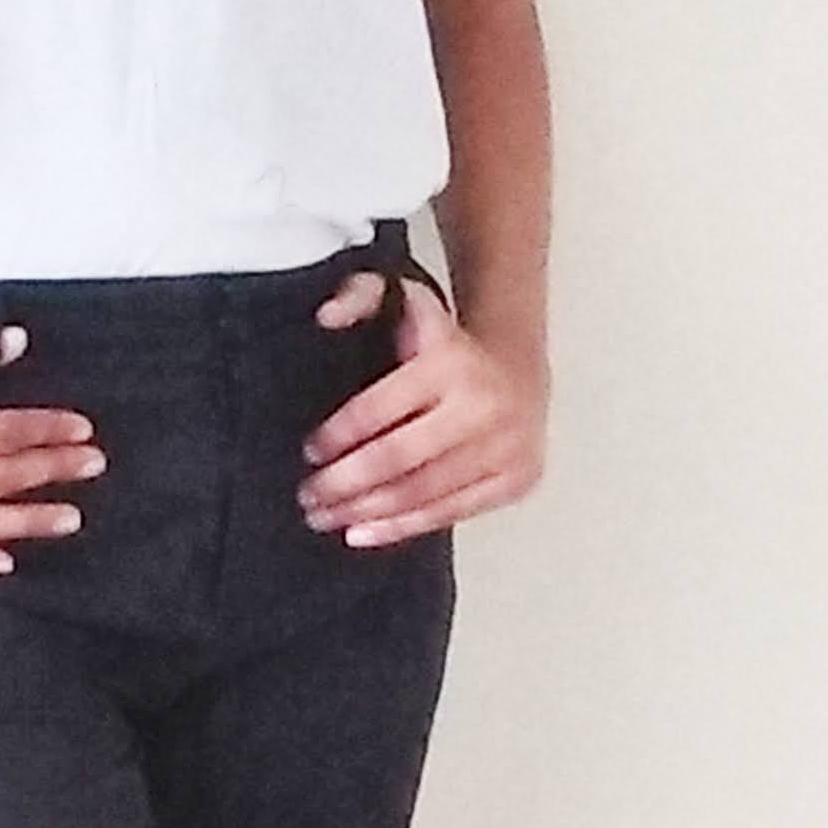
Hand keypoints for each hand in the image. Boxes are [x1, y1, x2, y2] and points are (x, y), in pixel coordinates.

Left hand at [299, 265, 546, 546]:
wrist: (519, 369)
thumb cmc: (447, 348)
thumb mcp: (406, 303)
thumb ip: (360, 296)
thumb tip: (327, 316)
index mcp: (450, 361)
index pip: (378, 409)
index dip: (338, 436)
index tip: (310, 452)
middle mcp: (482, 406)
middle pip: (397, 459)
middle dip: (344, 484)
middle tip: (308, 497)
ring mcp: (504, 447)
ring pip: (421, 493)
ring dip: (366, 512)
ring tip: (327, 518)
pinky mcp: (515, 479)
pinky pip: (450, 512)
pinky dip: (402, 527)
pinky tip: (365, 532)